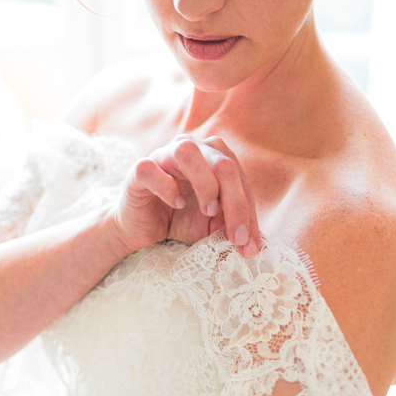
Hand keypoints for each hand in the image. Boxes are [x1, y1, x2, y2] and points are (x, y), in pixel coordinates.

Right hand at [110, 135, 260, 257]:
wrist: (140, 229)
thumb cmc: (179, 220)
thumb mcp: (212, 226)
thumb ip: (232, 225)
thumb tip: (256, 242)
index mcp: (214, 157)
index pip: (240, 179)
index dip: (249, 213)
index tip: (249, 246)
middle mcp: (191, 149)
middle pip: (222, 163)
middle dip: (235, 202)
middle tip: (236, 236)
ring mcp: (163, 156)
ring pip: (188, 151)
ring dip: (205, 183)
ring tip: (209, 211)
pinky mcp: (138, 170)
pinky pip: (152, 169)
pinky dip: (167, 186)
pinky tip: (176, 205)